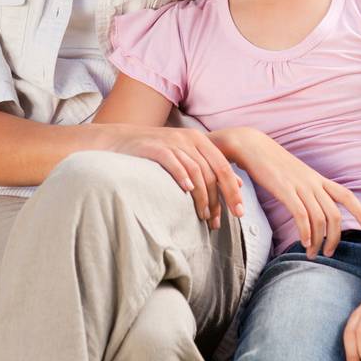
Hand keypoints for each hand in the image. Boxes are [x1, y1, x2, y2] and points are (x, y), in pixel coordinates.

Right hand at [103, 125, 243, 229]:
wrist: (120, 140)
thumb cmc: (155, 151)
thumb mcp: (186, 154)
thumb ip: (210, 166)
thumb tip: (239, 184)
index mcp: (200, 140)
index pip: (223, 167)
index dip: (233, 191)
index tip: (239, 213)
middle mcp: (189, 139)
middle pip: (213, 171)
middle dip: (219, 199)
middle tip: (218, 221)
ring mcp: (173, 142)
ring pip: (196, 171)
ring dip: (202, 197)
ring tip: (202, 216)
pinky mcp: (157, 148)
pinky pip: (174, 163)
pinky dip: (182, 177)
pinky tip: (187, 192)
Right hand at [214, 128, 360, 256]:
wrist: (252, 145)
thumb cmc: (271, 162)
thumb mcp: (295, 174)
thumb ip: (305, 189)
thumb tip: (310, 207)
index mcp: (317, 179)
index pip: (346, 195)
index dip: (360, 211)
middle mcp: (312, 182)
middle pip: (334, 214)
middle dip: (335, 238)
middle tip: (328, 253)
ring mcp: (299, 185)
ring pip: (319, 218)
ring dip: (318, 240)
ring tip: (312, 254)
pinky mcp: (284, 189)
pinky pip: (300, 214)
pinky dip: (305, 231)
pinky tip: (303, 242)